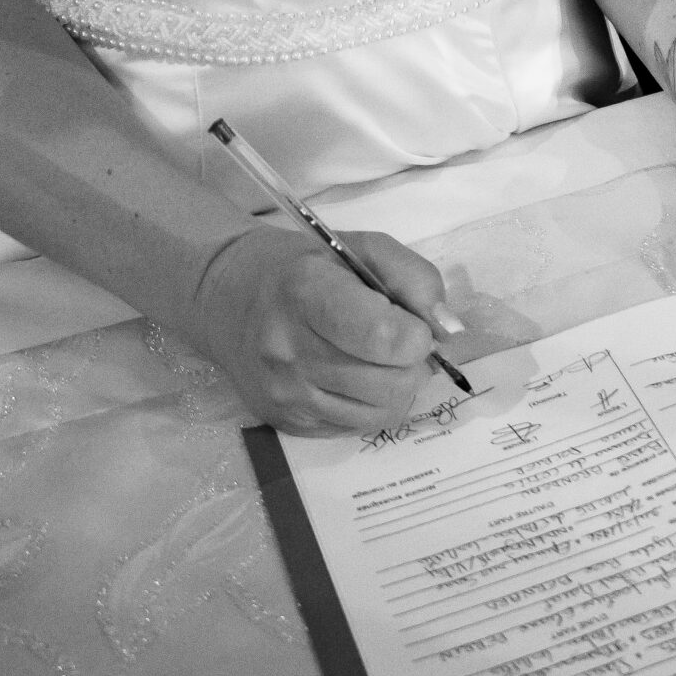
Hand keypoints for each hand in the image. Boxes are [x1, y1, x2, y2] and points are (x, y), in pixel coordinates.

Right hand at [194, 224, 455, 434]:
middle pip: (389, 382)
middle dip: (411, 362)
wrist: (227, 298)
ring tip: (378, 357)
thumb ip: (413, 278)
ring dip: (397, 385)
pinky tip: (355, 376)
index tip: (413, 323)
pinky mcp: (288, 425)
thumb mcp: (360, 248)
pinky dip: (373, 404)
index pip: (379, 336)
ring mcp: (285, 395)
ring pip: (381, 412)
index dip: (414, 335)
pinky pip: (360, 427)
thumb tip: (448, 329)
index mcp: (306, 292)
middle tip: (397, 338)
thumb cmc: (302, 265)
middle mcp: (289, 350)